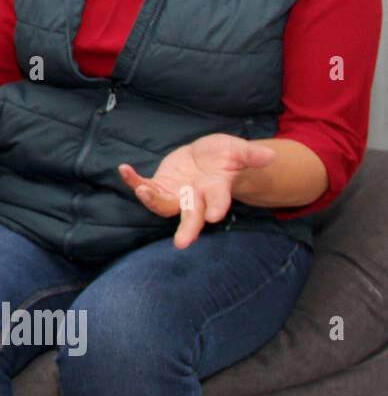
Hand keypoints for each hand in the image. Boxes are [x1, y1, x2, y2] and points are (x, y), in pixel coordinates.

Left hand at [118, 133, 275, 248]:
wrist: (208, 158)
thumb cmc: (226, 157)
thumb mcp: (238, 150)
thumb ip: (250, 154)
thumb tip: (270, 156)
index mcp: (217, 190)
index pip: (218, 202)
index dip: (217, 208)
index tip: (215, 216)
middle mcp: (196, 198)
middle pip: (191, 217)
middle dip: (187, 229)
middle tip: (182, 244)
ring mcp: (177, 194)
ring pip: (163, 205)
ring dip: (151, 200)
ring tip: (142, 189)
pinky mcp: (161, 185)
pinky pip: (145, 186)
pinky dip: (133, 180)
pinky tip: (124, 169)